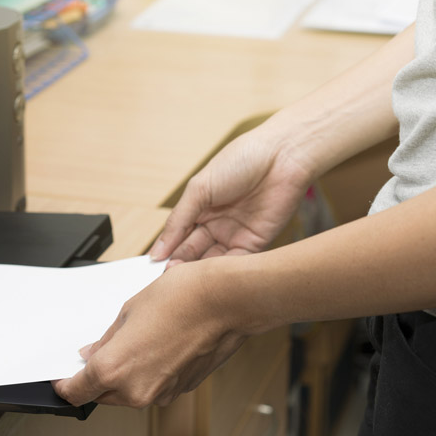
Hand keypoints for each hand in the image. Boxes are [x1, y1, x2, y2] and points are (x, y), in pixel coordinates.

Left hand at [53, 260, 245, 407]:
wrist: (227, 301)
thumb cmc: (180, 298)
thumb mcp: (127, 312)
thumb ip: (106, 341)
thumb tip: (92, 355)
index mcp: (113, 370)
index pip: (75, 392)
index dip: (64, 386)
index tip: (61, 379)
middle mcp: (135, 391)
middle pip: (102, 396)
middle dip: (96, 379)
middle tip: (99, 353)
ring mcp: (161, 394)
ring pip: (129, 393)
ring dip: (125, 376)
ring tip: (136, 341)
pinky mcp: (181, 390)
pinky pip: (154, 387)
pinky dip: (149, 374)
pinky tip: (157, 346)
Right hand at [150, 131, 313, 263]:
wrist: (282, 155)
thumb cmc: (241, 161)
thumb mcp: (199, 189)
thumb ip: (177, 221)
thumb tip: (157, 250)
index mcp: (200, 208)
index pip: (178, 236)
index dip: (166, 252)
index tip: (153, 267)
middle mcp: (216, 224)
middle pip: (193, 252)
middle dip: (180, 265)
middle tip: (167, 277)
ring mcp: (235, 234)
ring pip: (212, 261)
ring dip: (198, 272)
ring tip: (184, 279)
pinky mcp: (256, 242)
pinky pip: (236, 262)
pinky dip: (221, 271)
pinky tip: (207, 276)